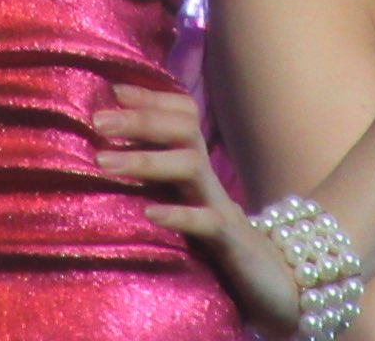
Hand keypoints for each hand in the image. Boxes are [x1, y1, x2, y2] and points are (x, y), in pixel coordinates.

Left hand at [94, 85, 300, 334]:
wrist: (277, 286)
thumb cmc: (219, 247)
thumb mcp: (186, 207)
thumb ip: (160, 183)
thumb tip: (112, 158)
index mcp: (197, 170)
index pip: (183, 116)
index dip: (151, 97)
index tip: (114, 89)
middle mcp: (209, 181)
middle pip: (183, 130)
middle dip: (140, 119)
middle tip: (97, 122)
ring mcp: (221, 209)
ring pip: (191, 165)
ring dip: (146, 159)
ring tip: (104, 162)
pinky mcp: (231, 244)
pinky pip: (206, 222)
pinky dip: (177, 214)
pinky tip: (149, 213)